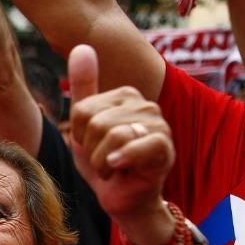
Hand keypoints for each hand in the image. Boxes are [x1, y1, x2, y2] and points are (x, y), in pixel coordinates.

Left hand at [66, 45, 173, 224]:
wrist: (124, 198)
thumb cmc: (106, 163)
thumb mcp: (86, 126)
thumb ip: (84, 87)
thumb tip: (82, 46)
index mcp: (126, 96)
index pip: (82, 110)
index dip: (80, 136)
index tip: (95, 147)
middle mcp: (145, 104)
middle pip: (95, 122)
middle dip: (92, 151)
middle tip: (106, 160)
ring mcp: (158, 125)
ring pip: (111, 135)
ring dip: (103, 162)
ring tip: (114, 167)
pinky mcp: (164, 148)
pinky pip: (138, 145)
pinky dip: (121, 159)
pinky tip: (118, 168)